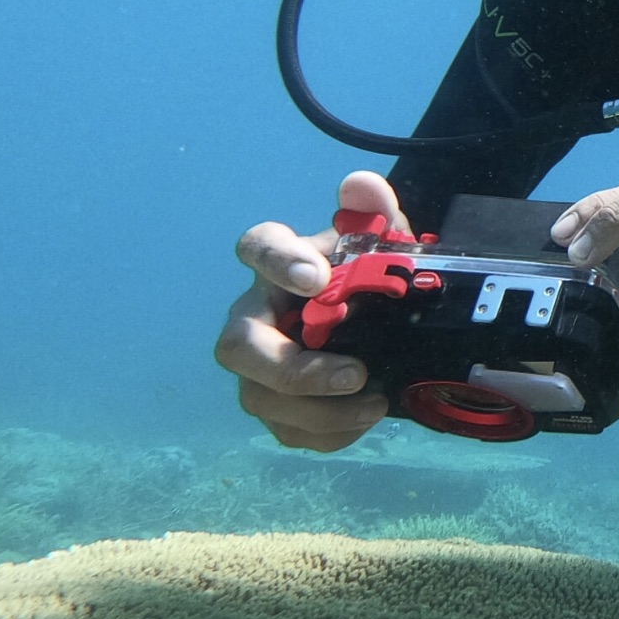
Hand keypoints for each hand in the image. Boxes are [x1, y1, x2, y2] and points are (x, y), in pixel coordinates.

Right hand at [214, 170, 404, 451]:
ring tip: (375, 400)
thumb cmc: (366, 277)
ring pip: (259, 399)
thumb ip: (374, 212)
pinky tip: (368, 418)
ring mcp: (259, 368)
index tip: (317, 277)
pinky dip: (329, 433)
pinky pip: (286, 431)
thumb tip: (361, 185)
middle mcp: (256, 317)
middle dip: (292, 368)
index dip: (277, 262)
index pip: (256, 248)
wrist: (381, 325)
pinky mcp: (277, 408)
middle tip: (355, 372)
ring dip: (319, 411)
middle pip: (237, 347)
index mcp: (277, 265)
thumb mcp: (381, 244)